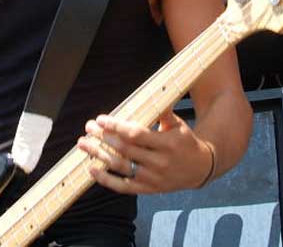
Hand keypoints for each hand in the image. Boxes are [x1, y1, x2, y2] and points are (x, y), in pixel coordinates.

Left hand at [77, 110, 213, 194]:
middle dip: (103, 137)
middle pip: (124, 150)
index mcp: (166, 144)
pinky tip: (91, 169)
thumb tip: (151, 92)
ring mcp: (152, 179)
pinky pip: (123, 186)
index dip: (116, 127)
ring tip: (83, 144)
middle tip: (88, 127)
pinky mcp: (147, 190)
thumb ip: (163, 111)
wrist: (199, 169)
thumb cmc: (185, 141)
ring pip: (120, 166)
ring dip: (98, 155)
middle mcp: (158, 162)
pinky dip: (106, 180)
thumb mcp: (178, 124)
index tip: (101, 119)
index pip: (136, 134)